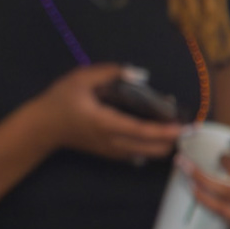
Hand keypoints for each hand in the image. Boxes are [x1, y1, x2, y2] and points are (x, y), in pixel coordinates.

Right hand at [35, 62, 183, 161]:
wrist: (41, 127)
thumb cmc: (60, 101)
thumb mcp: (81, 78)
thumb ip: (110, 72)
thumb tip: (140, 74)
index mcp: (104, 122)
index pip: (139, 131)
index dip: (163, 131)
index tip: (183, 127)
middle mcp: (110, 141)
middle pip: (147, 148)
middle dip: (169, 141)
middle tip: (188, 130)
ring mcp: (108, 150)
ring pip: (143, 155)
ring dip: (161, 146)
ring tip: (177, 134)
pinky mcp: (107, 153)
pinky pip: (134, 156)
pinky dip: (149, 149)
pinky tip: (158, 142)